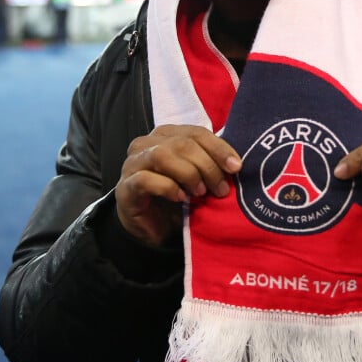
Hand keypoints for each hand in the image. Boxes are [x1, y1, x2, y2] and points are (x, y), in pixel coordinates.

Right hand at [115, 125, 241, 246]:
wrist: (152, 228)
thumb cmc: (177, 198)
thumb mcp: (199, 178)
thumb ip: (211, 165)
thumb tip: (236, 165)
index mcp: (166, 135)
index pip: (196, 132)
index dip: (218, 148)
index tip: (236, 167)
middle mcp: (146, 144)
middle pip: (182, 143)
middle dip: (207, 165)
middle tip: (220, 188)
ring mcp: (132, 164)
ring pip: (162, 155)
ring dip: (188, 174)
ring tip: (200, 193)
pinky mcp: (125, 187)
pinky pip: (146, 179)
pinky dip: (167, 187)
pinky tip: (181, 199)